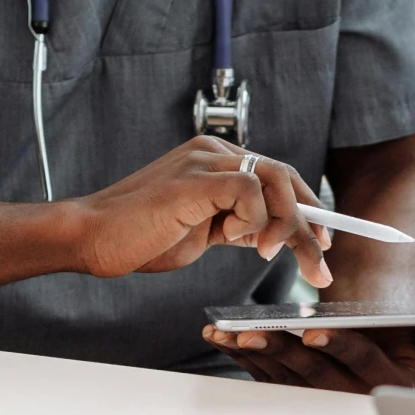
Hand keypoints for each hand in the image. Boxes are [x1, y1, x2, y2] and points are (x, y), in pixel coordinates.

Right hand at [70, 138, 332, 286]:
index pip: (276, 176)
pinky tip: (234, 239)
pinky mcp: (196, 179)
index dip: (306, 208)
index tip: (322, 241)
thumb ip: (234, 225)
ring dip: (286, 226)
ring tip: (271, 256)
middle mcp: (212, 153)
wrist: (92, 238)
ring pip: (274, 181)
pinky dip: (253, 222)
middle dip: (309, 223)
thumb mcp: (202, 232)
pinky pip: (249, 192)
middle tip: (318, 261)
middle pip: (283, 177)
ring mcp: (204, 162)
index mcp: (214, 161)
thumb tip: (271, 236)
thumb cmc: (138, 237)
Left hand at [202, 317, 414, 393]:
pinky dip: (241, 355)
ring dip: (256, 355)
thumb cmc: (413, 333)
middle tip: (257, 332)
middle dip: (284, 353)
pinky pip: (263, 374)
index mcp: (387, 385)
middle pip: (314, 375)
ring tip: (231, 332)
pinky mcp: (290, 387)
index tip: (316, 331)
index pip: (363, 366)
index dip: (340, 348)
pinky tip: (219, 335)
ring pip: (283, 377)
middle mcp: (350, 398)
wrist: (386, 342)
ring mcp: (317, 395)